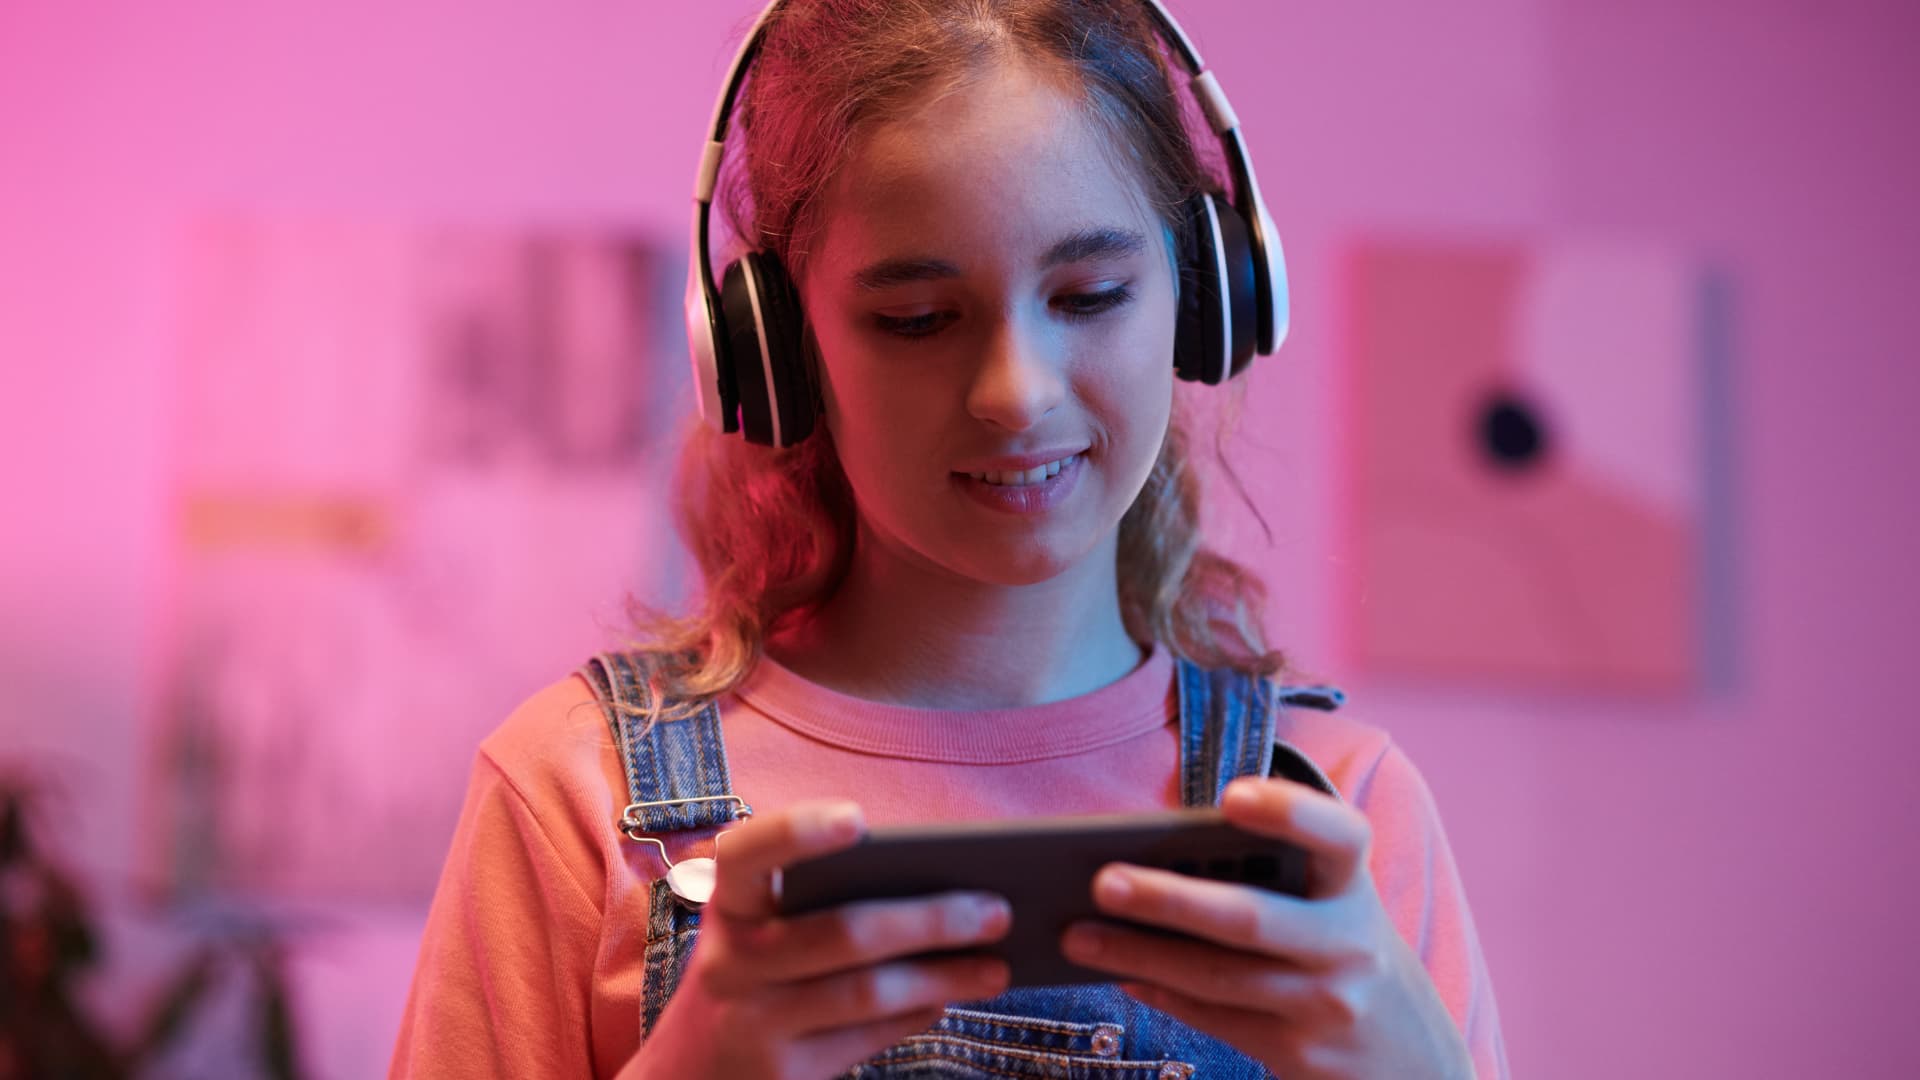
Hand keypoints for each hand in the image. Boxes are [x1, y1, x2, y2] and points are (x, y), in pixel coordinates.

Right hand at [620, 801, 1012, 1079]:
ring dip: (944, 976)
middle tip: (997, 909)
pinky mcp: (782, 1072)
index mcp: (728, 904)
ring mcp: (753, 1021)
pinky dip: (918, 1013)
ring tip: (997, 967)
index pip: (748, 852)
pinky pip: (867, 1037)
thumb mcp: (758, 932)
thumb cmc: (752, 976)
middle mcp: (731, 961)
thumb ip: (819, 903)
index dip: (798, 832)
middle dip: (931, 919)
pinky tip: (949, 998)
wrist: (686, 1076)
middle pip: (844, 932)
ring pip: (867, 992)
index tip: (859, 820)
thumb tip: (934, 885)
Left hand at [1059, 778, 1473, 1079]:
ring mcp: (1332, 1006)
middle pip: (1251, 917)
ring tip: (1078, 937)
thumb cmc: (1342, 956)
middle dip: (1170, 900)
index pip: (1339, 834)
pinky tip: (1123, 976)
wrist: (1416, 1062)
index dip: (1290, 811)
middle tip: (1103, 881)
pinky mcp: (1307, 1056)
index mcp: (1355, 886)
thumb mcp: (1332, 908)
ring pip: (1219, 978)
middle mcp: (1352, 943)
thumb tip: (1153, 864)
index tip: (1232, 795)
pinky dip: (1164, 995)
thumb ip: (1269, 879)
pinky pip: (1219, 1020)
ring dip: (1141, 956)